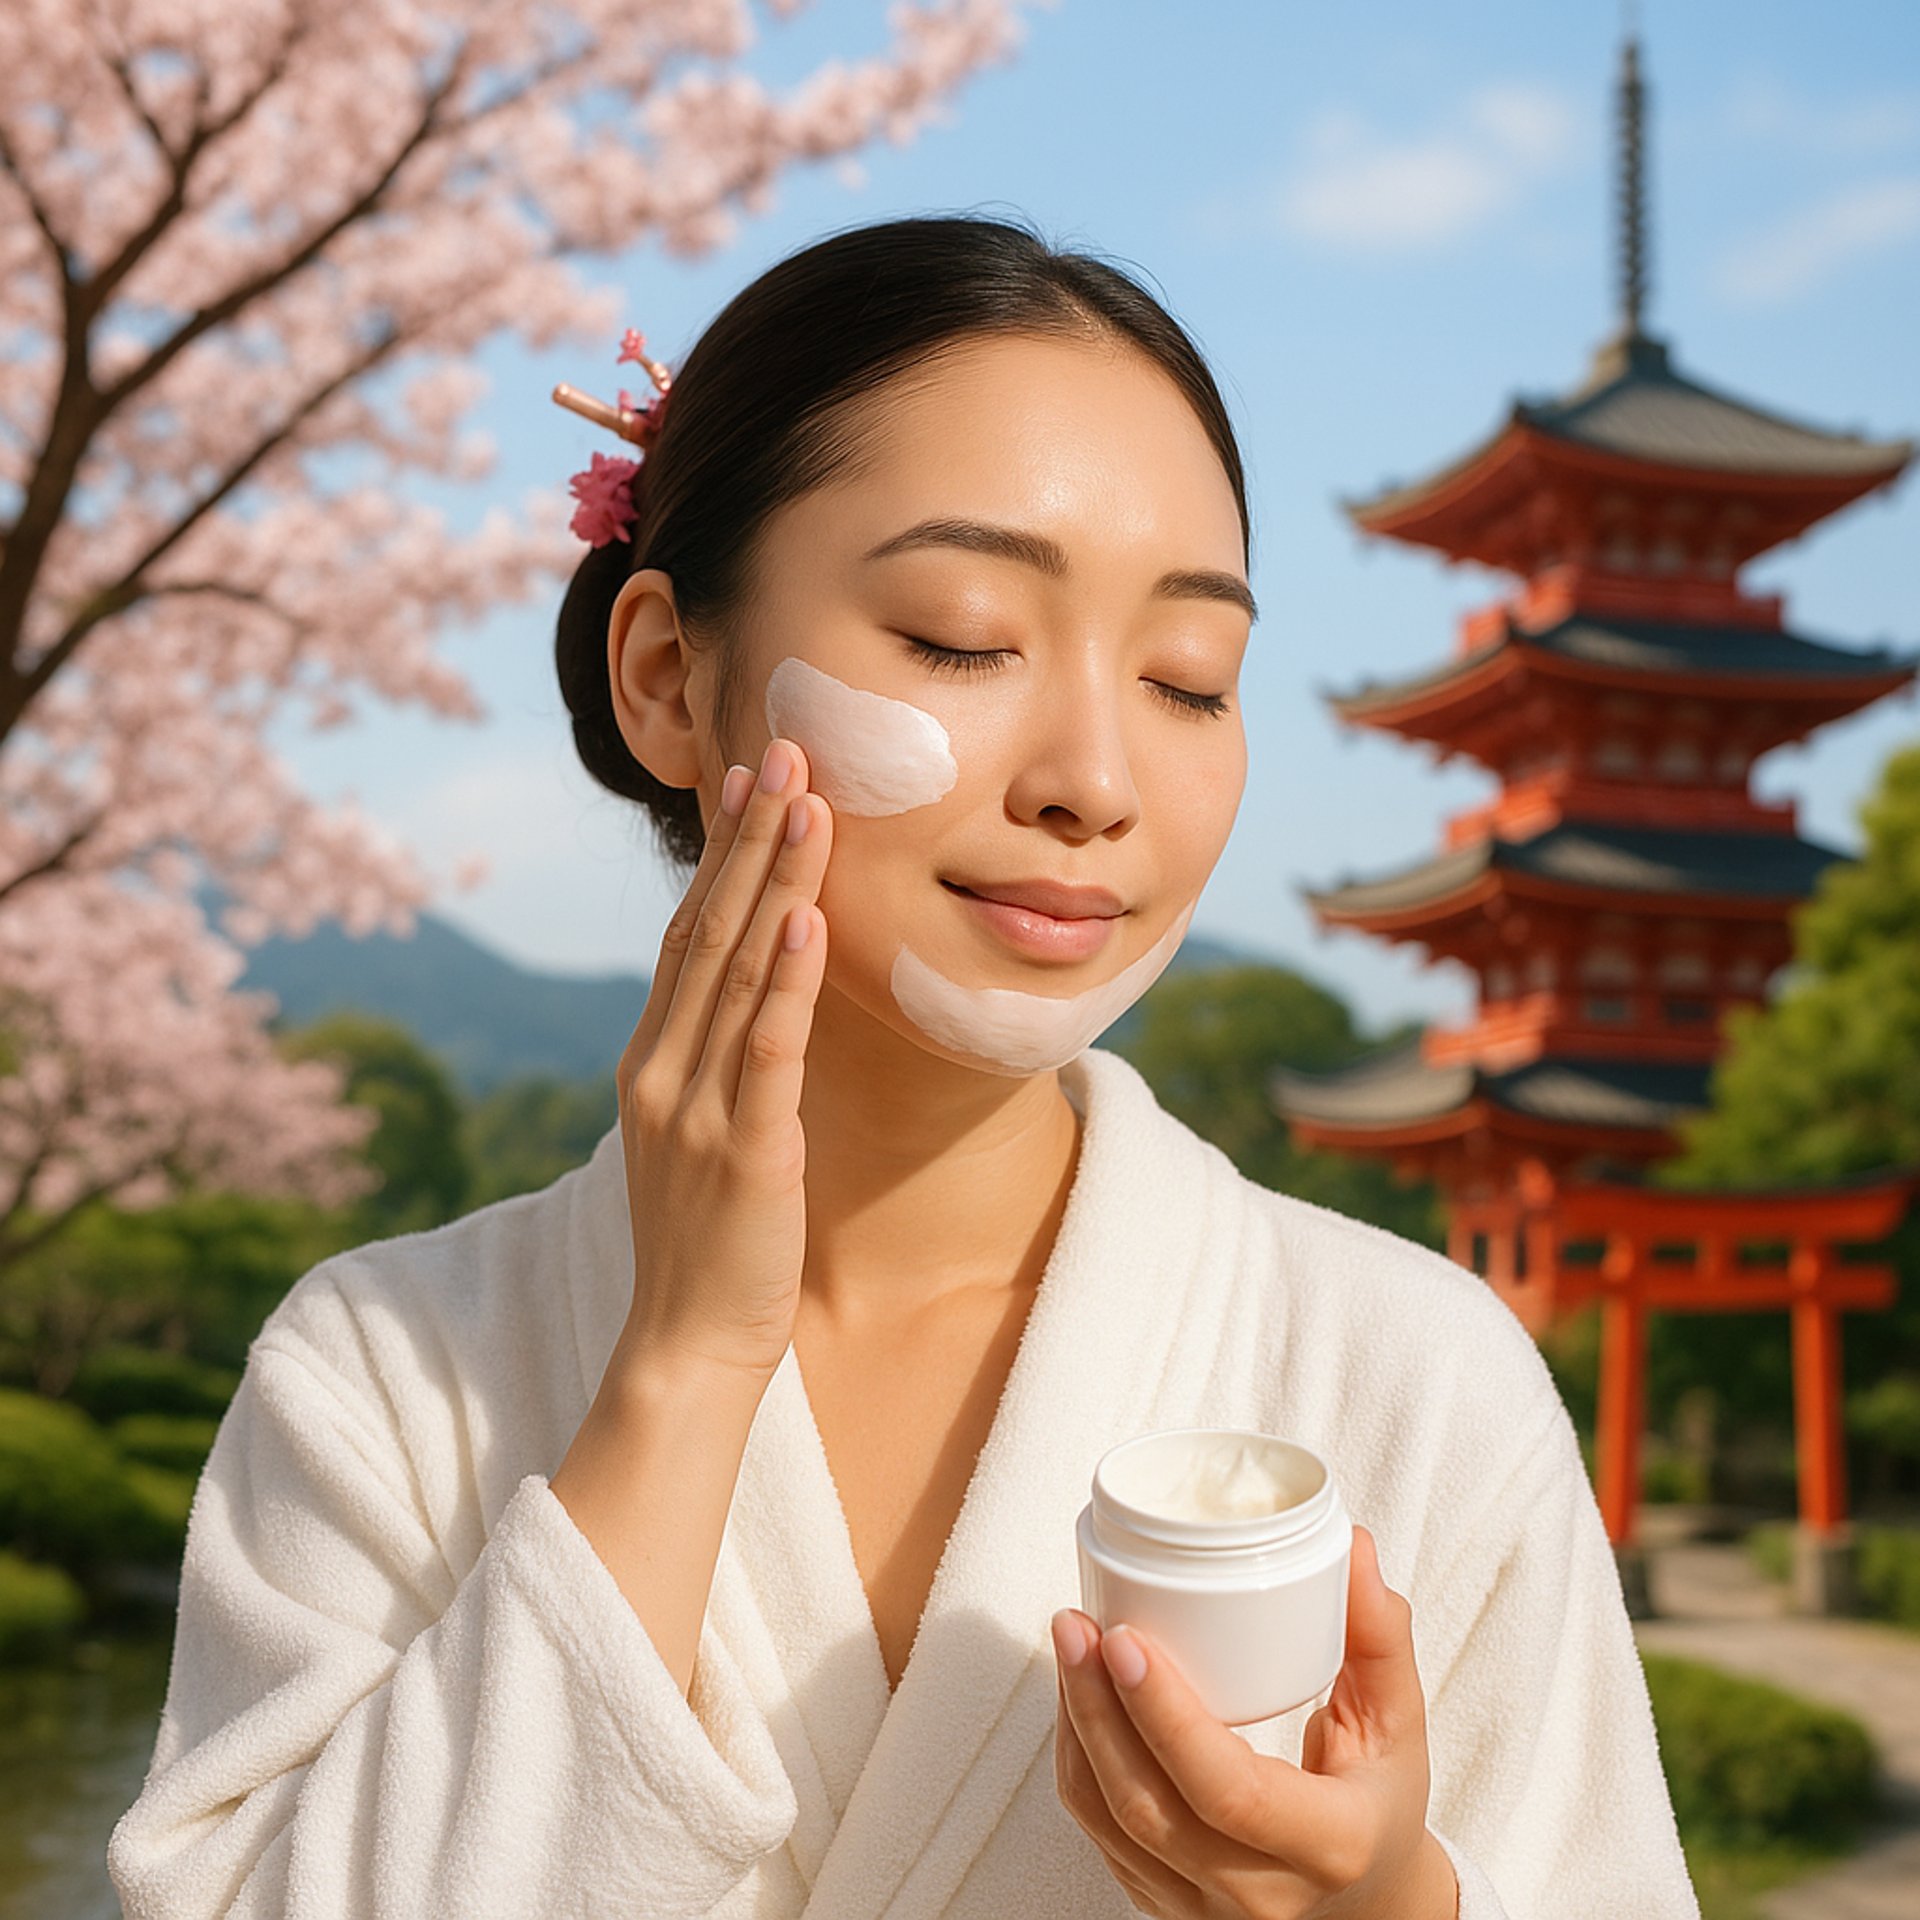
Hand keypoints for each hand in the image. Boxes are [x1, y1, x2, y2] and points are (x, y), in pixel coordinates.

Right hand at [610, 734, 834, 1383]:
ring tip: (807, 803)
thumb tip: (751, 1000)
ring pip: (736, 971)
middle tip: (784, 751)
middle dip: (748, 839)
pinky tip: (808, 919)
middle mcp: (662, 1069)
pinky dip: (787, 980)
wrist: (687, 1346)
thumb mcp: (698, 1134)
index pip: (688, 936)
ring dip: (773, 881)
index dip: (722, 856)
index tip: (754, 782)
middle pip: (707, 930)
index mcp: (651, 1062)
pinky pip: (767, 1048)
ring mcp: (697, 1106)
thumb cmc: (705, 1242)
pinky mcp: (745, 1149)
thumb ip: (712, 1063)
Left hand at [1051, 1525, 1457, 1919]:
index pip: (1229, 1791)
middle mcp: (1262, 1898)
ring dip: (1076, 1726)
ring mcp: (1205, 1912)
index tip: (1125, 1637)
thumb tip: (1353, 1546)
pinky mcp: (1163, 1904)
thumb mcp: (1398, 1724)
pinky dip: (1079, 1758)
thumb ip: (1378, 1635)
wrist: (1365, 1902)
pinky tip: (1077, 1694)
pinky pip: (1100, 1833)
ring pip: (1109, 1821)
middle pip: (1148, 1808)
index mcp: (1330, 1847)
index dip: (1166, 1715)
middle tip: (1077, 1622)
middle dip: (1098, 1707)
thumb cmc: (1379, 1803)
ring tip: (1069, 1643)